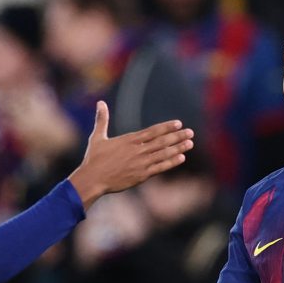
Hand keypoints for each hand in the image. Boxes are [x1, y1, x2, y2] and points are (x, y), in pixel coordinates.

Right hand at [67, 102, 193, 207]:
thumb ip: (102, 119)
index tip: (179, 123)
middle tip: (190, 132)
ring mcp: (141, 163)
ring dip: (178, 148)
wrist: (93, 179)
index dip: (167, 127)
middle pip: (162, 141)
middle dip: (177, 136)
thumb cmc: (93, 159)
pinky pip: (160, 167)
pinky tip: (181, 158)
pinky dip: (171, 162)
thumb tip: (100, 103)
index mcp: (129, 140)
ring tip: (190, 143)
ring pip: (164, 154)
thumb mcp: (97, 137)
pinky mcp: (141, 175)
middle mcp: (138, 150)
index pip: (153, 131)